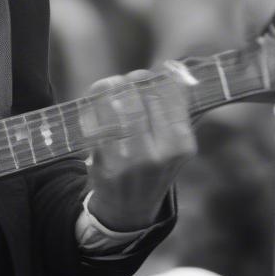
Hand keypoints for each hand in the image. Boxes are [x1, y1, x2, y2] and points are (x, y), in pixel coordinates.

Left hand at [80, 70, 195, 231]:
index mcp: (181, 144)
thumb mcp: (175, 143)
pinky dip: (92, 106)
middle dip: (129, 81)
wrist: (129, 207)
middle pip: (139, 92)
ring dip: (108, 88)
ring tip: (108, 90)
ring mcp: (132, 159)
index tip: (151, 74)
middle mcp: (160, 153)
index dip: (156, 76)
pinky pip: (95, 118)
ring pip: (115, 100)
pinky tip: (95, 107)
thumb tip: (175, 68)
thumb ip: (177, 107)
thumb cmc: (153, 164)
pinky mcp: (105, 161)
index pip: (168, 90)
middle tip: (125, 82)